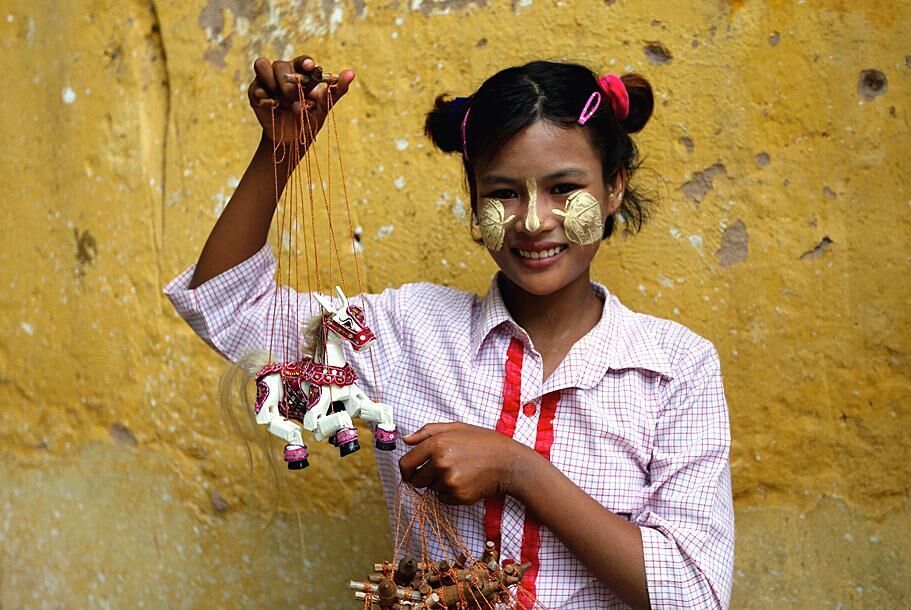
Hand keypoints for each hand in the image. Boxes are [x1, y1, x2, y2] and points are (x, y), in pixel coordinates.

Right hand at [247, 55, 355, 143]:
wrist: (292, 139)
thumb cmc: (309, 118)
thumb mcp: (325, 106)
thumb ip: (337, 90)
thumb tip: (351, 73)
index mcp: (301, 72)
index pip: (302, 61)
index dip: (305, 62)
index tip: (311, 67)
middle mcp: (283, 72)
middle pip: (281, 64)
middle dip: (289, 84)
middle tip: (296, 99)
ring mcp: (267, 80)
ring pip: (262, 65)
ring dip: (273, 83)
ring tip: (282, 101)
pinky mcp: (255, 92)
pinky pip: (256, 87)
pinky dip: (265, 98)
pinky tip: (273, 107)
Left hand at [399, 422, 528, 504]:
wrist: (509, 462)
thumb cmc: (484, 442)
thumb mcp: (456, 427)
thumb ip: (427, 431)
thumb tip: (406, 440)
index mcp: (436, 444)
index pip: (406, 464)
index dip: (406, 470)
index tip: (410, 473)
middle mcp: (440, 463)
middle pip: (416, 480)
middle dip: (423, 478)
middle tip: (440, 471)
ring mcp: (449, 481)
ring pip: (431, 489)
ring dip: (439, 484)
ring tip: (459, 472)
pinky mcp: (459, 496)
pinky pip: (443, 499)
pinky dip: (449, 493)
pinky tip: (464, 481)